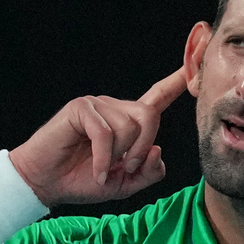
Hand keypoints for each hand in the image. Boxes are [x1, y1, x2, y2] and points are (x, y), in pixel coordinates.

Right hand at [10, 67, 187, 205]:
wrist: (46, 184)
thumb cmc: (81, 180)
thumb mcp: (124, 185)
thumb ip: (147, 173)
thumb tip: (158, 150)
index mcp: (128, 121)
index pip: (158, 96)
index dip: (177, 81)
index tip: (197, 58)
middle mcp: (115, 107)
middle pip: (149, 116)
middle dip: (142, 147)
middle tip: (125, 168)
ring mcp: (97, 105)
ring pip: (127, 127)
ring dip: (117, 157)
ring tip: (102, 169)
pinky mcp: (80, 109)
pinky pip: (105, 133)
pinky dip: (102, 159)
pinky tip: (96, 172)